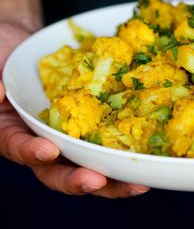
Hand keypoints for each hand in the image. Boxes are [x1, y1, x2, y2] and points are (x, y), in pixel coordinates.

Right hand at [0, 23, 149, 197]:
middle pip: (57, 170)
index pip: (18, 147)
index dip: (32, 153)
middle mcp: (38, 138)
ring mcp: (65, 132)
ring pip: (87, 161)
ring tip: (136, 184)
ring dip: (111, 176)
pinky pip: (104, 137)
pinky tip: (145, 153)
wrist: (21, 45)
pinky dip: (122, 148)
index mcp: (10, 130)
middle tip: (100, 181)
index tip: (49, 150)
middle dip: (79, 179)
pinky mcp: (87, 120)